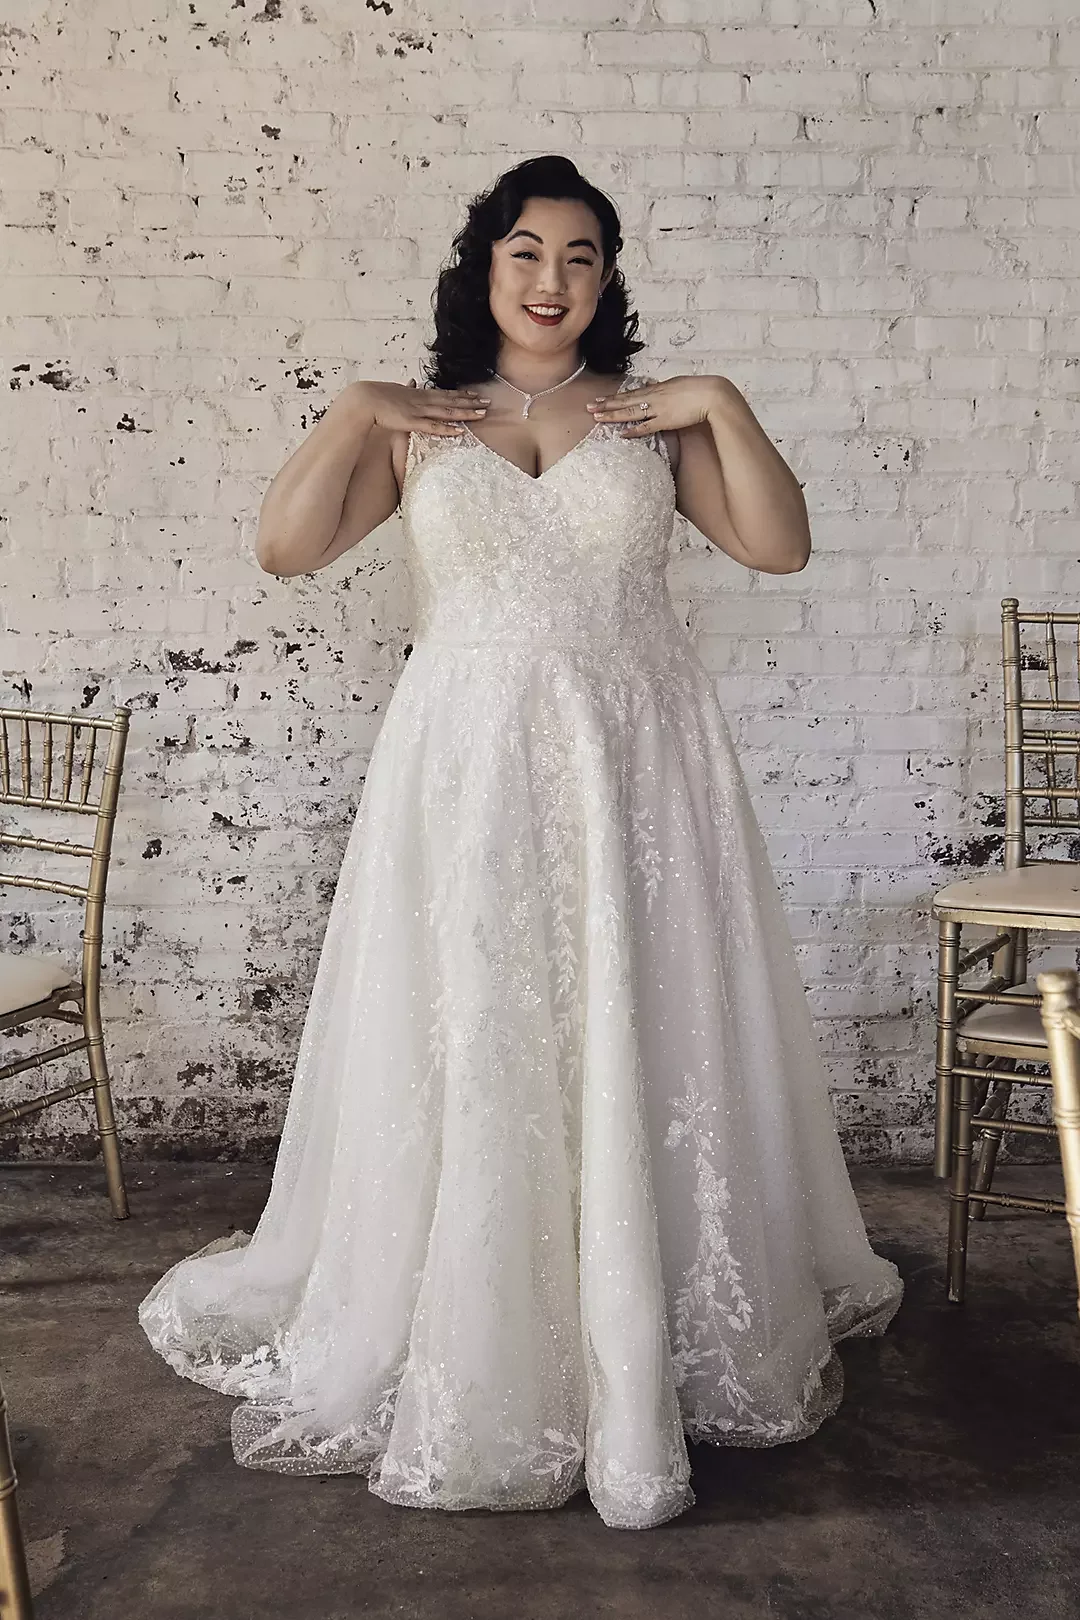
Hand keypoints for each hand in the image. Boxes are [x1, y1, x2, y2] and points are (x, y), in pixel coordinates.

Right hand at [353, 379, 489, 436]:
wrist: (364, 399)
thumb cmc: (377, 396)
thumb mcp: (396, 390)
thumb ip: (407, 388)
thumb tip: (412, 382)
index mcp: (420, 393)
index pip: (446, 393)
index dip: (462, 395)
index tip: (475, 394)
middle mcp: (423, 400)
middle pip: (452, 401)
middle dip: (471, 402)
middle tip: (489, 403)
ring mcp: (419, 411)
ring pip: (447, 412)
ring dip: (466, 413)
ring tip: (482, 414)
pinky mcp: (412, 422)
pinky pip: (433, 426)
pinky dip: (447, 428)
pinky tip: (460, 430)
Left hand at [586, 374, 729, 435]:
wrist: (712, 394)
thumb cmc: (700, 390)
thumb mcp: (679, 386)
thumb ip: (667, 391)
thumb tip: (658, 390)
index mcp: (657, 388)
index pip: (631, 393)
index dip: (614, 396)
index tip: (600, 398)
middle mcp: (654, 397)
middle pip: (625, 400)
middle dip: (606, 404)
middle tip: (589, 406)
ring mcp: (658, 408)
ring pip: (630, 411)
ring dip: (613, 414)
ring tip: (597, 416)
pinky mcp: (666, 420)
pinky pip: (646, 426)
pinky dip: (633, 430)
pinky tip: (620, 433)